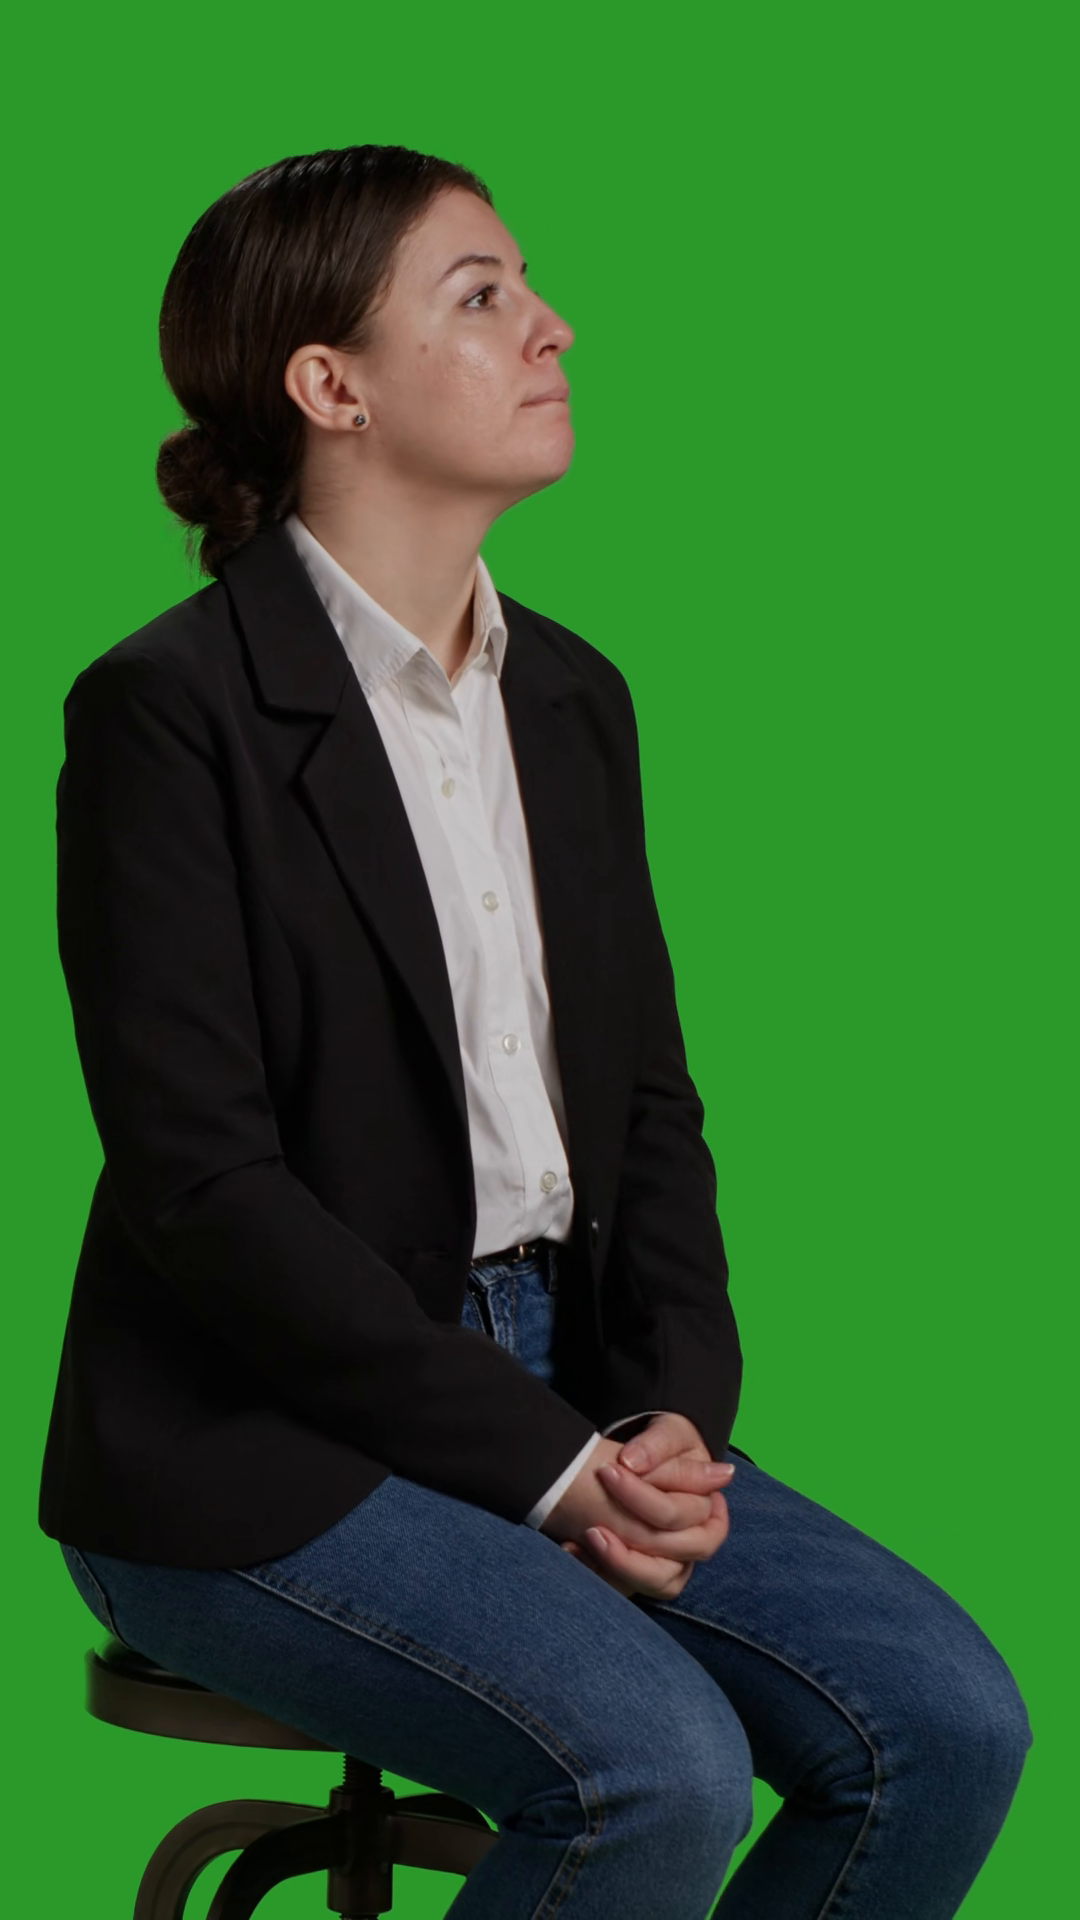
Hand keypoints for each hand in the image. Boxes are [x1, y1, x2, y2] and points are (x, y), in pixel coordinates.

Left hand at [544, 1414, 732, 1600]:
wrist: (641, 1460)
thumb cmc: (662, 1444)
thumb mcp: (667, 1433)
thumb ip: (657, 1444)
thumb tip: (635, 1462)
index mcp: (709, 1509)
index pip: (683, 1515)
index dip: (645, 1498)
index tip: (610, 1470)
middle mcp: (696, 1540)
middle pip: (673, 1555)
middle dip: (632, 1541)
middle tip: (592, 1522)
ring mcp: (674, 1561)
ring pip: (656, 1581)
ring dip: (620, 1565)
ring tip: (585, 1537)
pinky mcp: (646, 1573)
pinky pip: (628, 1587)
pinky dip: (602, 1573)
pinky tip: (573, 1549)